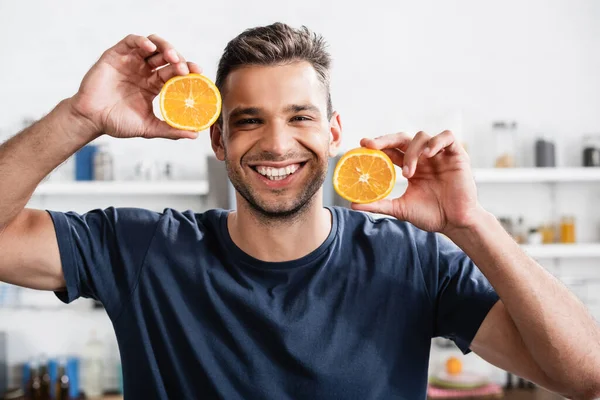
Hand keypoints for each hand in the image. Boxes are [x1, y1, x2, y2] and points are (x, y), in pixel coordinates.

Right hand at [69, 34, 201, 139]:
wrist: (91, 120)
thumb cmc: (117, 123)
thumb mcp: (149, 127)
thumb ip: (171, 130)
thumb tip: (194, 134)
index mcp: (154, 85)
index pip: (175, 73)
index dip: (188, 70)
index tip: (199, 73)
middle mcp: (144, 71)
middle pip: (167, 57)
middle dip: (179, 59)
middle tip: (185, 68)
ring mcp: (131, 62)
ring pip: (153, 45)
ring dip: (165, 48)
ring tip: (173, 57)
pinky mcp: (115, 55)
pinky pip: (131, 41)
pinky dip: (142, 41)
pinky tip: (150, 48)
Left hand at [351, 130, 482, 233]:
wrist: (456, 223)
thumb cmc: (431, 215)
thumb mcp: (400, 209)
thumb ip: (379, 204)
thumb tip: (353, 204)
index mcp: (410, 166)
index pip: (392, 150)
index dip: (378, 145)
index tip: (362, 145)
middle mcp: (423, 157)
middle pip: (402, 138)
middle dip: (386, 139)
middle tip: (371, 145)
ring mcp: (439, 155)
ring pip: (421, 136)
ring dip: (411, 151)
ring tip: (408, 173)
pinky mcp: (457, 155)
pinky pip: (447, 137)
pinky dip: (436, 141)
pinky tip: (428, 154)